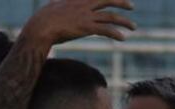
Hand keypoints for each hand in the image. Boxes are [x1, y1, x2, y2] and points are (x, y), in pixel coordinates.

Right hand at [22, 0, 136, 44]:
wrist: (41, 27)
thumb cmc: (44, 19)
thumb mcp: (53, 6)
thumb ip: (59, 3)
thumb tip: (55, 2)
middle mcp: (85, 5)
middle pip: (108, 0)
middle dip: (122, 3)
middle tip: (132, 6)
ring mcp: (86, 16)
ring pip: (111, 17)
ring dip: (124, 21)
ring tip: (134, 27)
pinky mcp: (86, 28)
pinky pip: (105, 30)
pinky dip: (116, 33)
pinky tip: (123, 38)